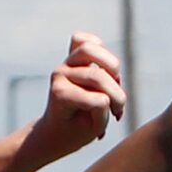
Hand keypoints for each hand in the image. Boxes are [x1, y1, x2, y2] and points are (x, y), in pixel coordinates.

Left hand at [21, 33, 127, 166]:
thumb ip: (104, 107)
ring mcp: (64, 64)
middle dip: (116, 95)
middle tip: (116, 109)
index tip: (100, 130)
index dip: (107, 115)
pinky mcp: (70, 56)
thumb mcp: (92, 131)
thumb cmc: (74, 132)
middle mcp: (59, 75)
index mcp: (60, 95)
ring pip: (90, 49)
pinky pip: (83, 39)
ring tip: (114, 81)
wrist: (55, 130)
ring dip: (111, 66)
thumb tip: (114, 78)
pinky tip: (102, 66)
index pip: (99, 100)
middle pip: (99, 77)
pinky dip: (97, 47)